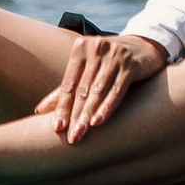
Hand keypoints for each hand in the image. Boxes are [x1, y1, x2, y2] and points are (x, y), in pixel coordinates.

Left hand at [32, 34, 168, 143]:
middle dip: (75, 116)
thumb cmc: (110, 62)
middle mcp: (96, 49)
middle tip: (70, 138)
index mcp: (80, 49)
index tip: (57, 128)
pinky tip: (98, 121)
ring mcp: (114, 55)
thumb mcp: (88, 70)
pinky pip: (117, 89)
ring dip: (88, 115)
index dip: (62, 107)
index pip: (69, 84)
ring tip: (80, 134)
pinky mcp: (131, 63)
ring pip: (98, 91)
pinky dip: (107, 106)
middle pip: (82, 89)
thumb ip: (66, 88)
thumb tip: (39, 110)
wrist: (145, 46)